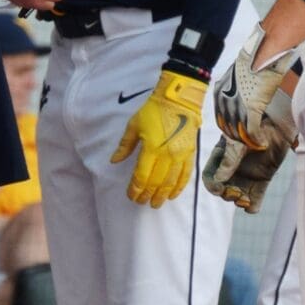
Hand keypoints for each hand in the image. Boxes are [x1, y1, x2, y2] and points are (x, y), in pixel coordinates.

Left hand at [110, 70, 206, 205]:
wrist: (179, 100)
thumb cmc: (154, 111)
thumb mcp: (134, 125)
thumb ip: (125, 145)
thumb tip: (114, 161)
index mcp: (151, 148)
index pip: (142, 176)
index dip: (135, 189)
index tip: (131, 196)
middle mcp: (167, 155)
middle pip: (156, 182)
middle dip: (148, 195)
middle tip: (142, 203)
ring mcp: (180, 155)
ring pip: (171, 182)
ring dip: (163, 195)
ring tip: (156, 203)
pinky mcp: (190, 154)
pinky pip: (185, 175)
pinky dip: (179, 187)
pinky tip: (173, 195)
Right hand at [201, 88, 293, 212]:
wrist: (280, 120)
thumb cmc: (256, 125)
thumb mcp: (240, 141)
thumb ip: (230, 159)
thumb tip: (219, 179)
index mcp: (223, 156)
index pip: (211, 176)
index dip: (213, 185)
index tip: (220, 189)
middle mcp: (233, 167)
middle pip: (224, 188)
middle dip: (227, 194)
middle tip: (237, 194)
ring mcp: (248, 174)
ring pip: (238, 194)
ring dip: (239, 201)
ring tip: (245, 199)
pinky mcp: (263, 178)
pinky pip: (256, 196)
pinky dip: (253, 205)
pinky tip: (252, 206)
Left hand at [214, 25, 297, 148]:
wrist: (263, 54)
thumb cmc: (255, 60)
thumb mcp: (238, 76)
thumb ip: (237, 89)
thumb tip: (244, 97)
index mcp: (219, 92)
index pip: (221, 119)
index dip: (230, 129)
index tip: (238, 134)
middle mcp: (224, 101)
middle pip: (229, 128)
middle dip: (240, 138)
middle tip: (250, 142)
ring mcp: (236, 106)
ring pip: (240, 132)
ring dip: (249, 141)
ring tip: (257, 143)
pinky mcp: (250, 109)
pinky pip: (252, 131)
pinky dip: (257, 140)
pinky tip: (262, 143)